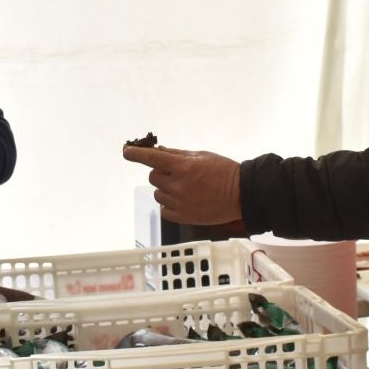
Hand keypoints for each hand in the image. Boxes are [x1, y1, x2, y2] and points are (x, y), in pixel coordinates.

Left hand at [122, 144, 242, 224]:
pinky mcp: (182, 217)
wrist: (242, 195)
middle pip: (153, 176)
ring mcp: (179, 202)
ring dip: (166, 189)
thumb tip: (159, 151)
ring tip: (186, 189)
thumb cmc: (224, 172)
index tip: (126, 151)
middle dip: (161, 173)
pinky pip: (164, 209)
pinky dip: (169, 204)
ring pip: (158, 193)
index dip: (136, 154)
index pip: (152, 158)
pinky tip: (184, 201)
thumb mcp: (201, 156)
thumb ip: (178, 155)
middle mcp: (178, 185)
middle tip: (178, 174)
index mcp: (183, 167)